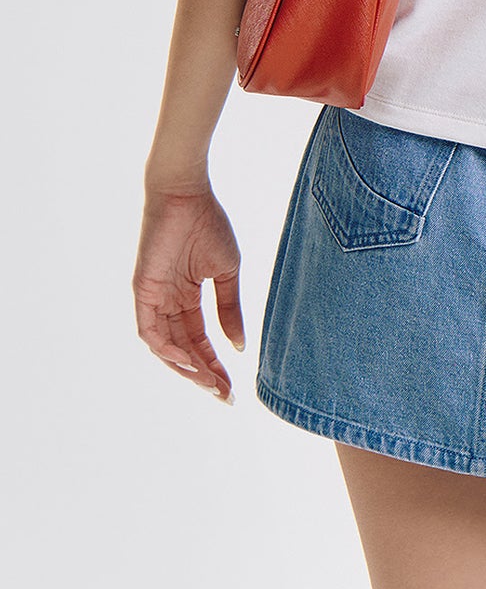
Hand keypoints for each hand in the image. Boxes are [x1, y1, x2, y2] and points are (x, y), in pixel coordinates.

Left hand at [133, 182, 245, 401]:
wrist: (186, 194)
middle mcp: (168, 303)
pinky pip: (149, 331)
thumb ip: (229, 309)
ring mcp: (154, 299)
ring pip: (166, 348)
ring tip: (210, 384)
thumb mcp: (226, 272)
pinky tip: (188, 363)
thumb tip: (239, 346)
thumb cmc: (208, 224)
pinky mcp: (143, 292)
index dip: (216, 365)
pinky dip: (166, 350)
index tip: (234, 388)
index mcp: (187, 298)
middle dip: (204, 375)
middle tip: (225, 395)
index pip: (200, 341)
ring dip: (187, 369)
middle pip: (184, 350)